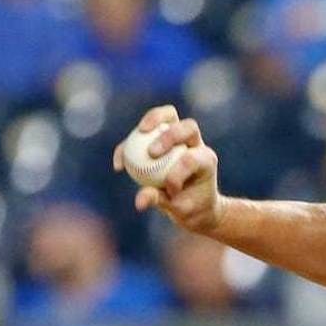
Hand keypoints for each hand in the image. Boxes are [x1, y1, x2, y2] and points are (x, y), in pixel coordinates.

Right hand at [113, 105, 224, 232]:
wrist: (191, 204)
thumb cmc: (189, 207)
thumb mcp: (179, 209)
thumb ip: (160, 200)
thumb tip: (139, 201)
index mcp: (206, 160)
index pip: (193, 157)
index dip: (179, 172)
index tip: (170, 189)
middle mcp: (196, 144)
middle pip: (188, 127)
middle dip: (170, 136)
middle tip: (151, 152)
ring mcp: (179, 137)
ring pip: (169, 116)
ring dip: (152, 119)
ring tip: (137, 134)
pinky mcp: (160, 137)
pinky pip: (143, 133)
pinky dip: (129, 145)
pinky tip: (119, 164)